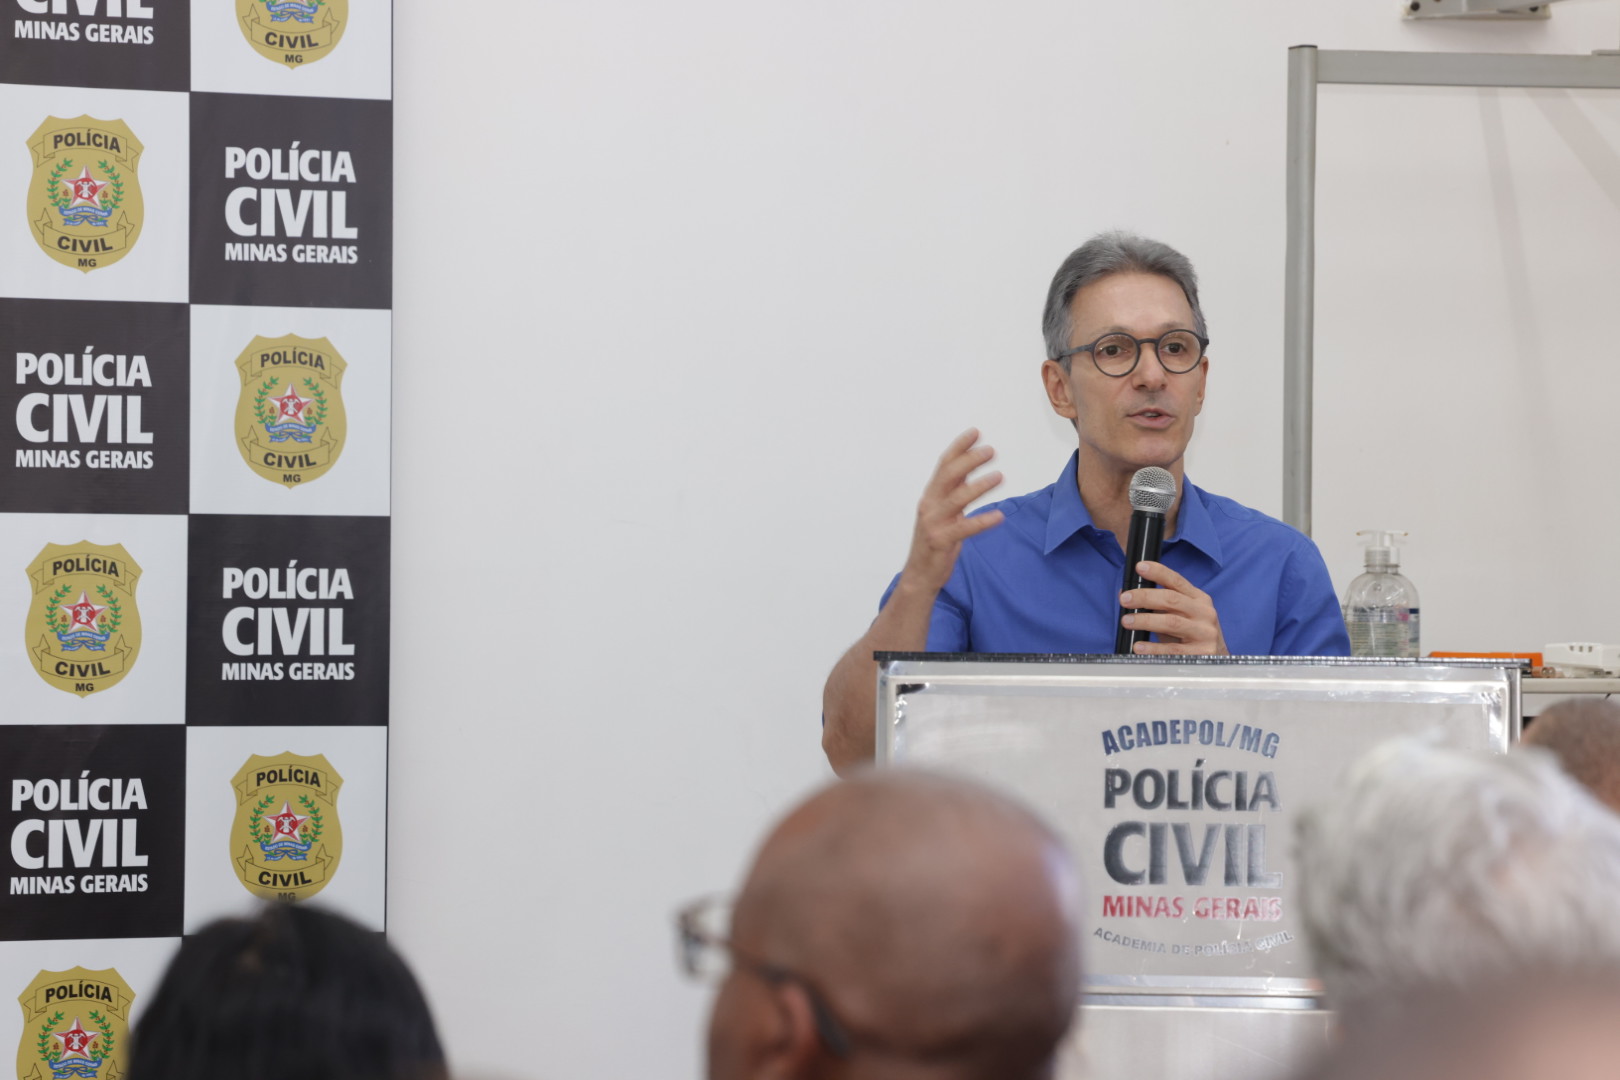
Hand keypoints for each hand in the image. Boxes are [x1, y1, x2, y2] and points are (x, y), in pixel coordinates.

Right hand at [899, 428, 1005, 594]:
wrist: (920, 575)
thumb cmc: (935, 542)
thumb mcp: (945, 512)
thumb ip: (954, 491)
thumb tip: (968, 469)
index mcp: (931, 495)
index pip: (944, 464)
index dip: (959, 447)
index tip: (976, 432)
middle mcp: (929, 505)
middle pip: (949, 475)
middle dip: (970, 460)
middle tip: (991, 451)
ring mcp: (933, 523)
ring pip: (956, 498)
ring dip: (979, 486)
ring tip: (1000, 477)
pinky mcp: (940, 541)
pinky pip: (964, 528)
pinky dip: (982, 521)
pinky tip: (999, 517)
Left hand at [1119, 561, 1228, 654]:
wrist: (1216, 658)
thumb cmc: (1191, 634)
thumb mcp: (1179, 614)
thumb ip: (1156, 603)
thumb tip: (1124, 594)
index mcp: (1198, 599)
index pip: (1177, 581)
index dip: (1158, 572)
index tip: (1140, 567)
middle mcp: (1204, 612)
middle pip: (1172, 599)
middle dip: (1145, 597)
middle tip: (1125, 599)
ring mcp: (1205, 633)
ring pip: (1172, 622)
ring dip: (1145, 620)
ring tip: (1126, 621)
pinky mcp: (1201, 653)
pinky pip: (1173, 650)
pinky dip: (1153, 648)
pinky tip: (1139, 646)